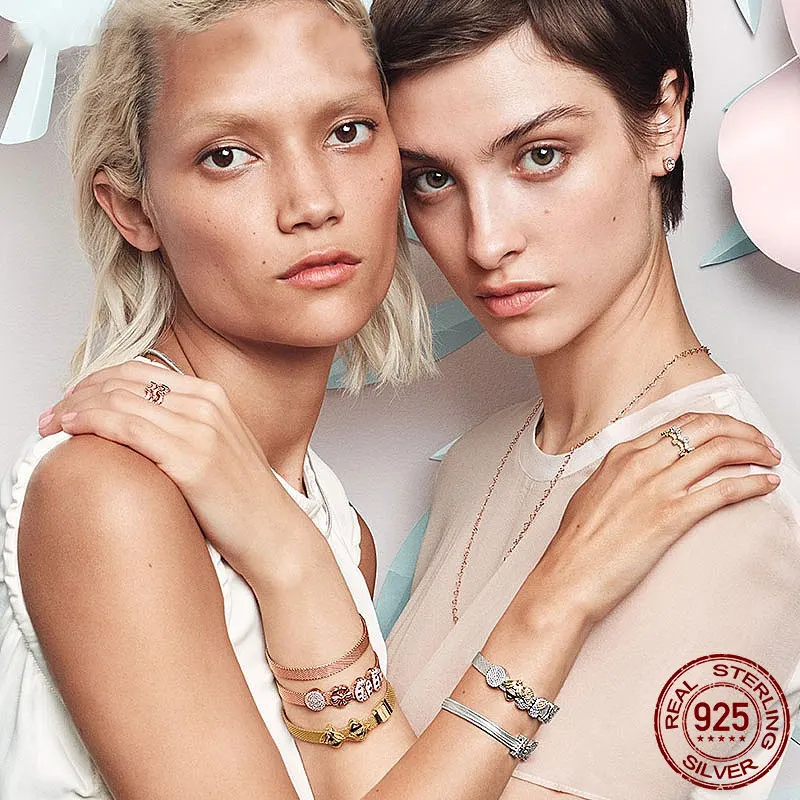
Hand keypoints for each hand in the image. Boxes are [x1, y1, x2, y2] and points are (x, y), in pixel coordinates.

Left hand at [38, 361, 314, 576]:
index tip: (71, 400)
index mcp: (212, 397)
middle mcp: (207, 405)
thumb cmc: (241, 500)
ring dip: (75, 407)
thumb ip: (180, 427)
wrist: (274, 534)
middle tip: (52, 414)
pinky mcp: (192, 459)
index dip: (96, 380)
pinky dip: (91, 422)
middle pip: (124, 381)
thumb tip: (130, 426)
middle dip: (78, 392)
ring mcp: (201, 430)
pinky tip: (71, 430)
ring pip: (120, 400)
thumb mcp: (215, 448)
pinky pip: (128, 428)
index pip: (140, 370)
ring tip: (52, 425)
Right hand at [520, 412, 781, 626]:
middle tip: (759, 442)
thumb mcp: (592, 494)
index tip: (731, 431)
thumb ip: (619, 476)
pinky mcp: (670, 517)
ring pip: (718, 451)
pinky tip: (765, 484)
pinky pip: (722, 490)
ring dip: (753, 450)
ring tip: (769, 458)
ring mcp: (656, 488)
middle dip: (741, 429)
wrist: (567, 578)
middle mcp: (640, 463)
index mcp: (621, 455)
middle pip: (704, 428)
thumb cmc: (575, 545)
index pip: (679, 423)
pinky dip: (751, 483)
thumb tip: (640, 474)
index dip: (714, 422)